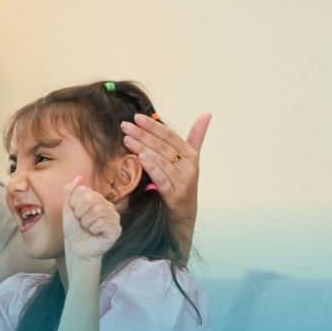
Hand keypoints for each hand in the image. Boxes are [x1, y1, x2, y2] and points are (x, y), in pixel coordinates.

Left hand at [62, 176, 120, 264]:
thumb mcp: (68, 209)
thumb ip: (71, 192)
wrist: (77, 249)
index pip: (83, 191)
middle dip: (80, 213)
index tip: (76, 215)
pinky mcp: (116, 229)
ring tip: (88, 229)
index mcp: (97, 199)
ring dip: (86, 222)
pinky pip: (102, 222)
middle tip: (82, 223)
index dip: (74, 204)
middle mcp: (108, 206)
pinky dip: (93, 229)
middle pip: (90, 199)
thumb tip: (79, 177)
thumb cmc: (74, 230)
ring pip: (96, 210)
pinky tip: (95, 233)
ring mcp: (114, 217)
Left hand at [121, 112, 209, 238]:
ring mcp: (183, 181)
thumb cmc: (183, 185)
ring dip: (142, 148)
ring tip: (126, 139)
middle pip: (163, 146)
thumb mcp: (190, 161)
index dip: (154, 126)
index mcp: (191, 155)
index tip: (137, 117)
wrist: (184, 216)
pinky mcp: (175, 195)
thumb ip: (196, 137)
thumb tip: (206, 114)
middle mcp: (189, 167)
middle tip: (125, 125)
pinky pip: (161, 178)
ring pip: (161, 160)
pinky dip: (151, 167)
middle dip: (142, 134)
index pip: (170, 136)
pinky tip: (140, 158)